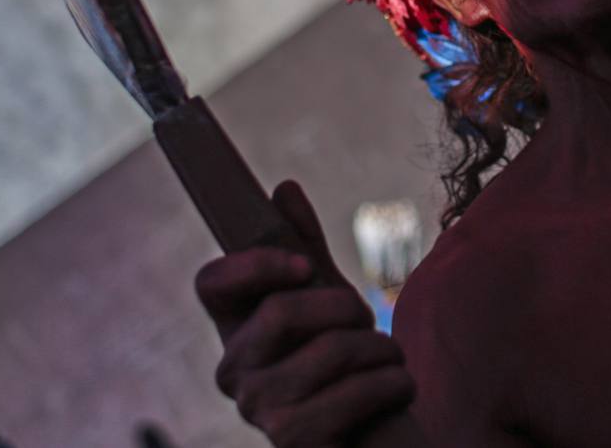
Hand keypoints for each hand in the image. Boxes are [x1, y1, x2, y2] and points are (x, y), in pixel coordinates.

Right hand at [194, 181, 415, 446]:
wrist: (371, 436)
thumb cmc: (343, 362)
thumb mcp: (325, 299)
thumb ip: (305, 246)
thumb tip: (284, 188)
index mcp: (233, 328)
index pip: (211, 284)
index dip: (254, 265)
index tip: (304, 266)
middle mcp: (233, 371)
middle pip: (280, 312)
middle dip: (344, 306)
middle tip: (368, 320)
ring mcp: (259, 411)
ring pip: (328, 352)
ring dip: (380, 349)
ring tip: (391, 358)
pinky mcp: (293, 442)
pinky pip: (352, 395)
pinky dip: (392, 383)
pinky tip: (399, 387)